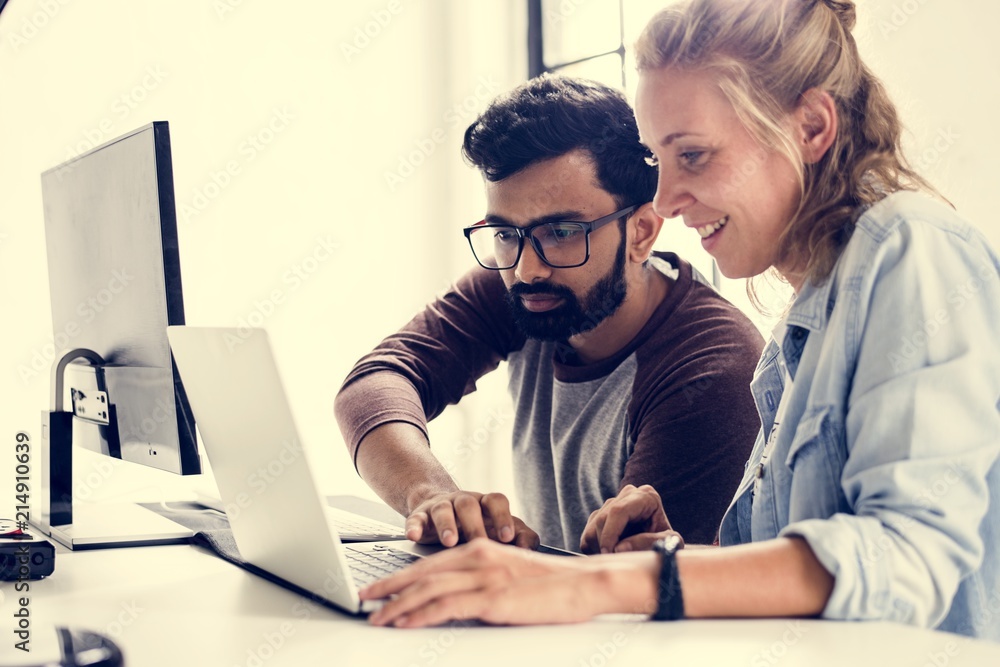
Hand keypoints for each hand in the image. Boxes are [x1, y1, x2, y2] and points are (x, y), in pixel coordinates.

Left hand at [362, 538, 617, 626]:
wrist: (587, 583)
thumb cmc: (555, 584)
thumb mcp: (512, 575)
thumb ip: (484, 580)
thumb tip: (458, 599)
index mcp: (482, 549)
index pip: (431, 562)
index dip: (402, 574)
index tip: (382, 585)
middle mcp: (478, 557)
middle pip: (422, 572)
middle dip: (389, 586)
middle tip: (365, 598)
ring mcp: (485, 577)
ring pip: (428, 588)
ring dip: (397, 604)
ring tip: (376, 617)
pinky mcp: (493, 598)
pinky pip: (446, 606)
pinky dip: (420, 615)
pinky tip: (405, 623)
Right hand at [405, 490, 539, 548]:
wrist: (440, 514)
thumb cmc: (479, 527)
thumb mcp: (500, 530)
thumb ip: (521, 537)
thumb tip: (530, 551)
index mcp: (485, 503)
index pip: (496, 501)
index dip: (503, 517)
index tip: (508, 537)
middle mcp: (464, 501)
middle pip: (469, 505)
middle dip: (474, 525)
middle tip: (479, 543)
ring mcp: (441, 506)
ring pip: (443, 509)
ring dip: (446, 525)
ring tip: (449, 542)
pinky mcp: (420, 516)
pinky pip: (416, 518)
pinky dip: (414, 526)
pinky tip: (413, 536)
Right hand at [580, 484, 681, 554]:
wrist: (663, 548)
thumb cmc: (669, 544)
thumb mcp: (668, 544)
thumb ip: (648, 543)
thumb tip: (619, 547)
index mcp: (646, 496)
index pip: (618, 511)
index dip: (611, 533)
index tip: (610, 553)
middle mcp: (627, 494)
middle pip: (603, 520)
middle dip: (607, 544)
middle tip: (618, 562)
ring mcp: (611, 504)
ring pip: (593, 528)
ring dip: (601, 549)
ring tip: (620, 558)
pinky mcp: (599, 517)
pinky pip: (587, 536)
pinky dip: (596, 550)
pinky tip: (614, 554)